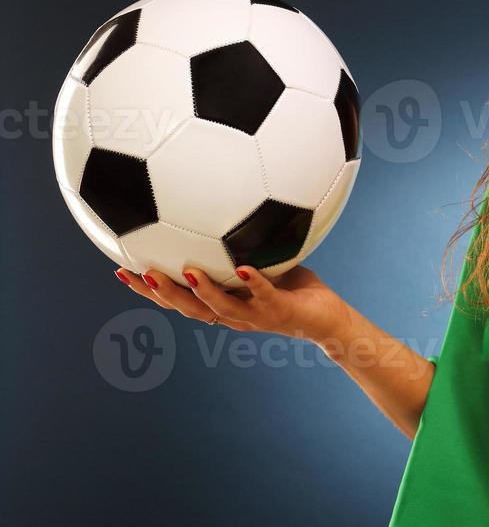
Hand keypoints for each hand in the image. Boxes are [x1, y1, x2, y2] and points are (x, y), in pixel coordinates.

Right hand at [115, 263, 350, 347]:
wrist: (330, 319)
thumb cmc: (295, 288)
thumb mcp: (264, 261)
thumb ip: (241, 244)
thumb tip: (224, 207)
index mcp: (223, 304)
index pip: (177, 299)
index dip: (148, 289)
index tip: (120, 270)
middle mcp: (233, 314)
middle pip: (188, 308)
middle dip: (159, 293)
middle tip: (134, 273)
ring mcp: (256, 316)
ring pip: (221, 308)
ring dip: (201, 292)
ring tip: (184, 272)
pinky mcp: (282, 312)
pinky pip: (266, 297)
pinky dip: (255, 283)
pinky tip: (246, 268)